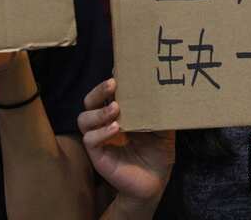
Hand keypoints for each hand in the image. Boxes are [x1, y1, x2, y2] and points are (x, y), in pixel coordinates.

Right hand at [78, 78, 174, 203]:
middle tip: (113, 84)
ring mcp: (100, 138)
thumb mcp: (164, 129)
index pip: (108, 93)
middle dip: (99, 90)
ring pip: (83, 118)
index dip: (110, 81)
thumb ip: (161, 111)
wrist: (155, 182)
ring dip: (99, 111)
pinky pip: (90, 139)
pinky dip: (101, 132)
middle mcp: (106, 123)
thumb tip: (167, 90)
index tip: (119, 68)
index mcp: (120, 113)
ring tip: (116, 108)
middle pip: (90, 100)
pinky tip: (116, 128)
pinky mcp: (98, 155)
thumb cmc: (158, 153)